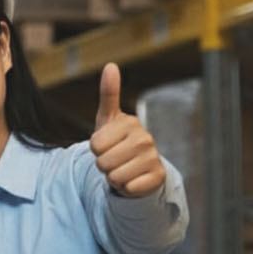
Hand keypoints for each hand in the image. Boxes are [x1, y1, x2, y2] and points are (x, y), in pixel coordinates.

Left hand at [89, 63, 165, 196]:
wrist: (138, 168)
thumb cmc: (118, 142)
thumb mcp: (109, 119)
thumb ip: (109, 94)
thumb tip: (110, 65)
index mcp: (130, 123)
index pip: (94, 145)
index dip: (96, 150)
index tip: (107, 145)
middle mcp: (145, 139)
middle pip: (103, 162)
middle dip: (104, 165)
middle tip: (115, 160)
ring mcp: (153, 158)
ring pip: (114, 177)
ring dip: (115, 177)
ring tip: (123, 169)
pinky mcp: (157, 177)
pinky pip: (128, 188)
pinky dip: (127, 188)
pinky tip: (133, 180)